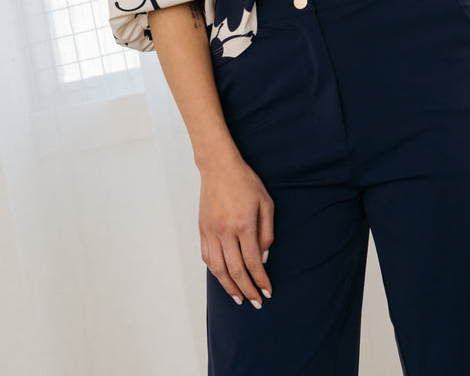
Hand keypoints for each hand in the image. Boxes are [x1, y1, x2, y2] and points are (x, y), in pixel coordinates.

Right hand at [199, 152, 274, 308]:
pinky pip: (207, 257)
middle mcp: (225, 230)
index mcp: (243, 223)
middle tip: (256, 302)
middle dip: (247, 290)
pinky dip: (215, 272)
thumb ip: (267, 232)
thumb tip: (262, 258)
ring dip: (229, 287)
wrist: (218, 166)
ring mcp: (211, 231)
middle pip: (235, 270)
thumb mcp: (265, 202)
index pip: (252, 261)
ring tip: (239, 298)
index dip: (260, 280)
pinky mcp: (202, 229)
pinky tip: (223, 278)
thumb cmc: (246, 182)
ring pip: (218, 268)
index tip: (267, 292)